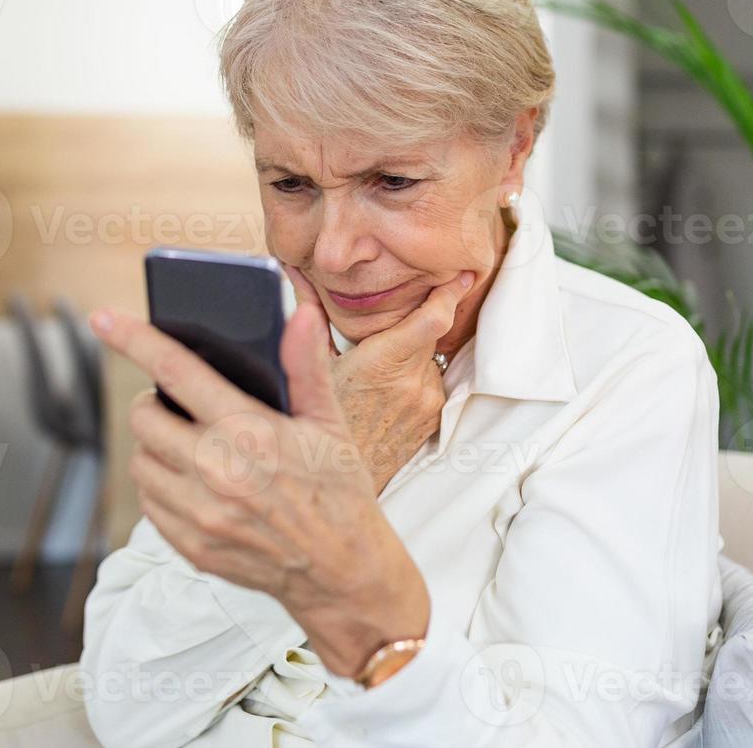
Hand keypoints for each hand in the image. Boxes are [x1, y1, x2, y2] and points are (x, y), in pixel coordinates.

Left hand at [89, 301, 429, 678]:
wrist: (342, 573)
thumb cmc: (338, 490)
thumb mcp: (330, 424)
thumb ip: (307, 367)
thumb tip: (301, 314)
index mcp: (251, 431)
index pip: (177, 372)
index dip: (135, 340)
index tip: (102, 319)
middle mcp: (217, 472)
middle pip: (145, 418)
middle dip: (154, 403)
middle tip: (177, 404)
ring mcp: (200, 514)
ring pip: (141, 462)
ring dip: (155, 446)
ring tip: (187, 443)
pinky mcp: (191, 546)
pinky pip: (150, 503)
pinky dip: (161, 485)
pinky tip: (192, 480)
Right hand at [283, 265, 475, 495]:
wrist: (334, 485)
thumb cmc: (314, 426)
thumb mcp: (310, 366)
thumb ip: (308, 311)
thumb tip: (292, 267)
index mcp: (383, 364)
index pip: (433, 319)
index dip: (449, 292)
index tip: (461, 272)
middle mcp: (413, 384)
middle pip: (432, 332)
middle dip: (418, 317)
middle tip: (399, 310)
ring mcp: (427, 404)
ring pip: (430, 357)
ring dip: (413, 351)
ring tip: (381, 363)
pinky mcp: (433, 420)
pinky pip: (431, 382)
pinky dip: (415, 376)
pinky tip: (388, 387)